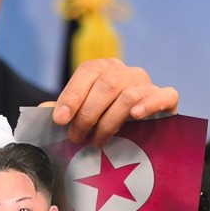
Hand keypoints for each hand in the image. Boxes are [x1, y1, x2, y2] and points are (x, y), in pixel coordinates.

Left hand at [49, 58, 178, 145]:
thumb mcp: (82, 117)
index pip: (88, 71)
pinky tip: (135, 116)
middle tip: (76, 137)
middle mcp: (127, 72)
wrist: (141, 138)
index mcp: (105, 69)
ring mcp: (148, 84)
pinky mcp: (168, 99)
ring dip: (110, 120)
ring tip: (98, 141)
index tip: (60, 120)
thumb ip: (64, 112)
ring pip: (130, 94)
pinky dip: (149, 104)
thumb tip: (41, 109)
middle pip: (107, 84)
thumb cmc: (105, 125)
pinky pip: (165, 94)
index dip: (72, 95)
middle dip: (88, 113)